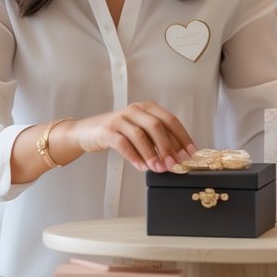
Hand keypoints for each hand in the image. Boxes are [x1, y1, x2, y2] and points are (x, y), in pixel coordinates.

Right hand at [66, 102, 195, 172]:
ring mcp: (119, 119)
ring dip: (152, 154)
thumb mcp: (138, 132)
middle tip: (176, 164)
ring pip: (140, 135)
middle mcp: (134, 110)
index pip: (170, 120)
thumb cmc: (116, 133)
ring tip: (159, 169)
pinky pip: (123, 144)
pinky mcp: (106, 130)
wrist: (85, 132)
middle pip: (157, 126)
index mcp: (146, 108)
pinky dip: (135, 157)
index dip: (182, 136)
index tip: (191, 153)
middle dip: (169, 146)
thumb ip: (155, 140)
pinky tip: (142, 167)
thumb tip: (176, 157)